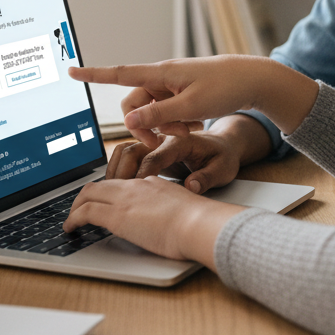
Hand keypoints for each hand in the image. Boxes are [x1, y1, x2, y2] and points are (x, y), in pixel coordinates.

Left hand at [62, 176, 242, 265]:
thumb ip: (169, 209)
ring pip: (88, 193)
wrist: (199, 224)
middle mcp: (136, 186)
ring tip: (71, 221)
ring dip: (76, 207)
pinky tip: (70, 229)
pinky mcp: (116, 215)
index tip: (103, 204)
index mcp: (152, 183)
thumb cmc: (199, 223)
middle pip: (101, 184)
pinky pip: (84, 211)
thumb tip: (165, 221)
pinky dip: (72, 219)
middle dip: (85, 197)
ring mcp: (125, 198)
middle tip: (79, 211)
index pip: (122, 184)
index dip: (108, 194)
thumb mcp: (182, 209)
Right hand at [69, 56, 317, 147]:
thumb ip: (158, 115)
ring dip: (162, 127)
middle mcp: (162, 78)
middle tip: (165, 141)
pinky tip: (193, 129)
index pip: (120, 73)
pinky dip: (174, 124)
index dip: (94, 74)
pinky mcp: (182, 94)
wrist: (254, 80)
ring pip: (151, 112)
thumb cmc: (224, 87)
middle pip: (134, 104)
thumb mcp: (190, 107)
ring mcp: (172, 86)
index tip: (71, 71)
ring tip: (187, 133)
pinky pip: (166, 113)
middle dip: (144, 125)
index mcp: (160, 74)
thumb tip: (128, 120)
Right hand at [106, 130, 242, 193]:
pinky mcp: (152, 152)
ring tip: (110, 192)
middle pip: (133, 150)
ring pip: (126, 151)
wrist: (224, 146)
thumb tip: (191, 185)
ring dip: (116, 169)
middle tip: (113, 194)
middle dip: (121, 172)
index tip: (134, 194)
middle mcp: (164, 139)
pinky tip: (117, 188)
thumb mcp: (224, 169)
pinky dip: (120, 169)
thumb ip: (207, 177)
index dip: (142, 176)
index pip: (154, 157)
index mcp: (181, 141)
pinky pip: (129, 157)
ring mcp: (156, 144)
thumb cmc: (224, 157)